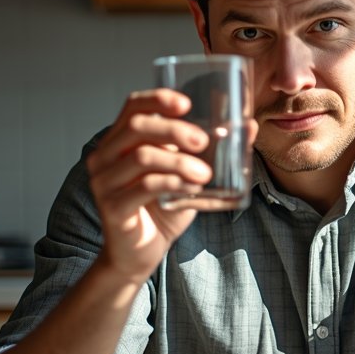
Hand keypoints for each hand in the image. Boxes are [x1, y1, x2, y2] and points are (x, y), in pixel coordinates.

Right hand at [85, 89, 212, 281]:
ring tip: (206, 173)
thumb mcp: (187, 176)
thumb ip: (209, 153)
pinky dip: (172, 182)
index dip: (158, 99)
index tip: (187, 104)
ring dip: (180, 161)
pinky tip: (192, 187)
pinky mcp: (112, 207)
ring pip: (142, 156)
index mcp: (120, 142)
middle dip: (174, 129)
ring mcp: (104, 182)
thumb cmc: (163, 211)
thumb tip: (250, 126)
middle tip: (203, 140)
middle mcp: (105, 156)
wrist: (140, 255)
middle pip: (137, 126)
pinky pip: (144, 186)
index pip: (133, 106)